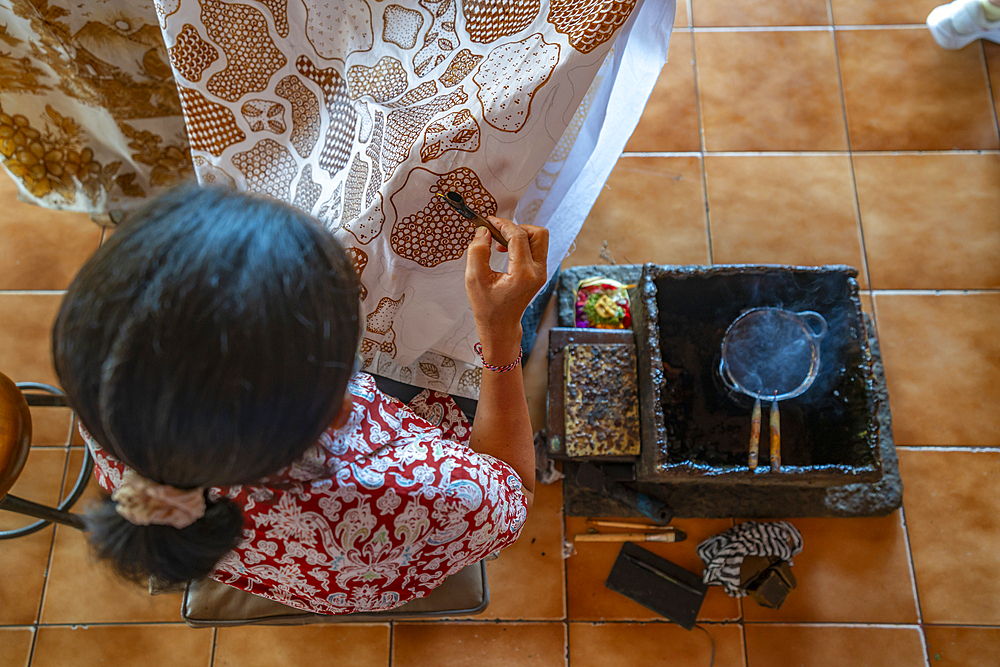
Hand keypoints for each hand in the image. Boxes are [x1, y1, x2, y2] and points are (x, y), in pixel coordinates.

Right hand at [465, 217, 547, 355]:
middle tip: (499, 233)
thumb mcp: (474, 279)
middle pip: (539, 233)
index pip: (518, 237)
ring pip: (540, 239)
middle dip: (518, 228)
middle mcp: (537, 272)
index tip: (489, 221)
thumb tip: (484, 231)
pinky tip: (506, 250)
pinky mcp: (540, 273)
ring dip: (521, 235)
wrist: (501, 326)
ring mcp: (541, 273)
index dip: (503, 224)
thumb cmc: (487, 307)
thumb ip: (477, 251)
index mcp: (523, 274)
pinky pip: (537, 248)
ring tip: (501, 244)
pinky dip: (522, 243)